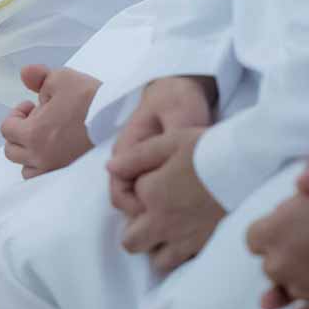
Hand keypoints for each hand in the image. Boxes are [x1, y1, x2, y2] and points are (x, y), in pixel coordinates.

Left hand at [2, 64, 97, 177]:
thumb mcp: (61, 78)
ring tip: (47, 139)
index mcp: (33, 135)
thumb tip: (24, 75)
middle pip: (12, 151)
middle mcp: (40, 158)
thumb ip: (37, 76)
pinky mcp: (70, 176)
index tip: (32, 106)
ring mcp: (55, 170)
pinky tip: (58, 152)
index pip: (7, 129)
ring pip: (28, 169)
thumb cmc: (90, 99)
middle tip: (39, 120)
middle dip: (20, 133)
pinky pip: (46, 178)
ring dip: (30, 154)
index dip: (16, 114)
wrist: (121, 120)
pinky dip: (45, 167)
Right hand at [108, 75, 214, 213]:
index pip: (119, 195)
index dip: (138, 210)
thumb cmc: (177, 100)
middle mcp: (128, 164)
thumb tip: (175, 168)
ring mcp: (140, 169)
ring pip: (140, 203)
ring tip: (187, 218)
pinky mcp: (153, 172)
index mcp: (127, 150)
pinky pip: (152, 197)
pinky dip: (166, 207)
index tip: (165, 211)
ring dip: (158, 213)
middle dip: (148, 217)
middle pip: (128, 205)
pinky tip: (189, 208)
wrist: (180, 88)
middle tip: (179, 221)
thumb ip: (174, 139)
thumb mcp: (180, 115)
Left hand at [109, 125, 225, 272]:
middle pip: (131, 240)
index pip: (126, 196)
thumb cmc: (208, 148)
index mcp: (150, 193)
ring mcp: (183, 238)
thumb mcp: (169, 141)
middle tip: (153, 211)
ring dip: (157, 246)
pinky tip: (189, 235)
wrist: (248, 166)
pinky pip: (182, 262)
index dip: (136, 185)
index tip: (152, 175)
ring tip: (171, 226)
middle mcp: (162, 221)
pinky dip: (180, 253)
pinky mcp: (204, 246)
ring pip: (155, 259)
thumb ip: (135, 156)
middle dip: (136, 229)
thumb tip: (110, 169)